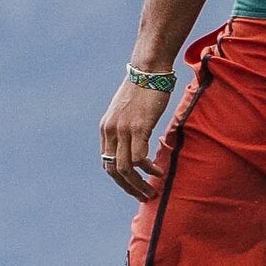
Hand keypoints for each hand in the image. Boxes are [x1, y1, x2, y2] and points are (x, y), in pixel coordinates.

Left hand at [100, 75, 171, 200]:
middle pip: (113, 170)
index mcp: (106, 128)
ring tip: (151, 191)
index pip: (107, 162)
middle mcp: (110, 131)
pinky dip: (149, 170)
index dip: (120, 178)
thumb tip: (137, 140)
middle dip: (128, 187)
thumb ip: (127, 126)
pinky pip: (140, 159)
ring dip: (138, 184)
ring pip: (125, 169)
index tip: (133, 185)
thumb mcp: (128, 109)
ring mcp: (123, 130)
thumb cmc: (144, 87)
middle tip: (142, 196)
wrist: (149, 69)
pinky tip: (158, 171)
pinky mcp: (138, 128)